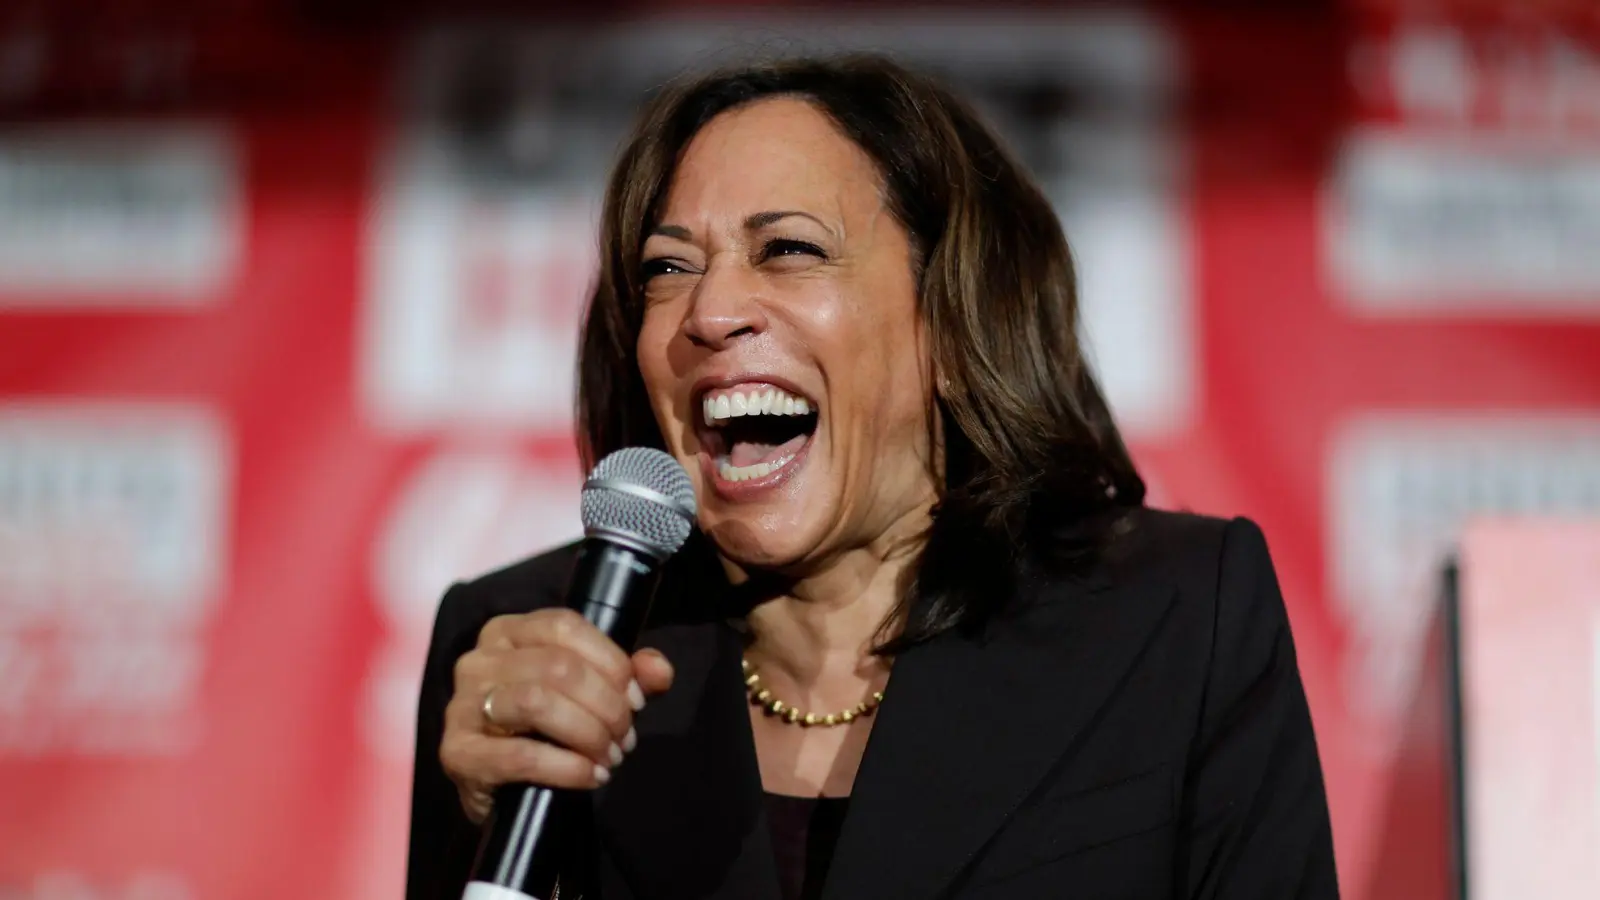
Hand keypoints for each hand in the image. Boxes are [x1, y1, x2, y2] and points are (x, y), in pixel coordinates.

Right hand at [440, 608, 674, 823]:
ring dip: (588, 733)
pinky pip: (521, 756)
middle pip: (558, 667)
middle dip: (606, 705)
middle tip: (626, 737)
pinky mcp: (458, 753)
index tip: (637, 699)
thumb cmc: (545, 729)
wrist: (502, 789)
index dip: (611, 661)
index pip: (565, 626)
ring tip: (610, 756)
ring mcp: (461, 705)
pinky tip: (590, 776)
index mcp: (507, 632)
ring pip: (537, 702)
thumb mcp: (589, 693)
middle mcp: (478, 660)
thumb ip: (628, 676)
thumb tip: (658, 670)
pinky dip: (568, 768)